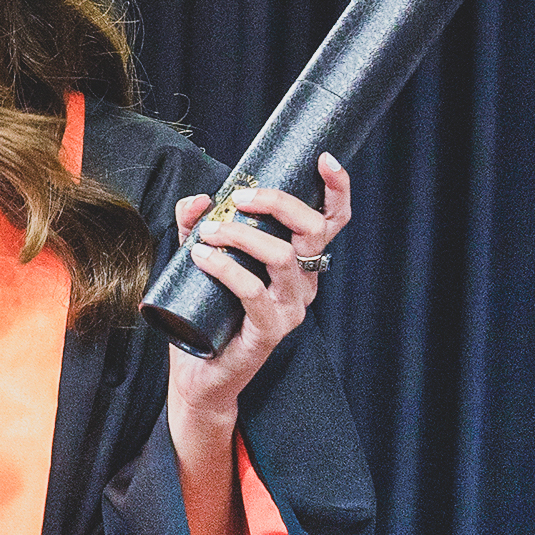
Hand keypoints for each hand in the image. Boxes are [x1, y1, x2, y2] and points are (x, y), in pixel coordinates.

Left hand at [166, 153, 353, 432]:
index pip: (331, 222)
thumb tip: (198, 200)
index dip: (336, 189)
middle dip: (277, 203)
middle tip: (238, 198)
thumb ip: (198, 225)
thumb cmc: (207, 313)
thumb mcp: (200, 259)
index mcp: (298, 262)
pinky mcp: (269, 331)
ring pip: (282, 256)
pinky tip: (201, 256)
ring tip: (207, 233)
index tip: (324, 159)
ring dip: (242, 235)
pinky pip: (253, 291)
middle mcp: (304, 283)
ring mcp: (291, 309)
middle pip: (313, 229)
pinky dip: (225, 267)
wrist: (199, 375)